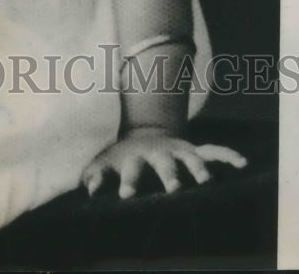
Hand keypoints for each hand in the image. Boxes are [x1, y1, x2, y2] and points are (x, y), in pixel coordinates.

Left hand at [81, 126, 247, 198]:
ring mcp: (177, 151)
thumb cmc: (122, 156)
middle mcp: (158, 153)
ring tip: (206, 180)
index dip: (129, 182)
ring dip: (198, 168)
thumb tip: (89, 190)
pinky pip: (214, 150)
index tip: (126, 196)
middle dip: (169, 176)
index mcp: (135, 157)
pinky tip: (242, 163)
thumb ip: (95, 175)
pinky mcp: (193, 150)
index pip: (131, 170)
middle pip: (164, 164)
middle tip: (173, 190)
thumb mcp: (105, 162)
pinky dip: (228, 155)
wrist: (143, 133)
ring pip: (191, 158)